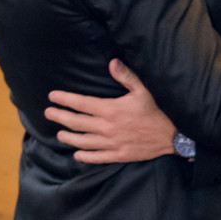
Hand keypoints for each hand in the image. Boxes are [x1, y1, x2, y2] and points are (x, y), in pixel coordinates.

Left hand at [44, 59, 176, 163]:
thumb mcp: (143, 90)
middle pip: (76, 123)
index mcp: (111, 109)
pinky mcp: (118, 155)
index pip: (81, 103)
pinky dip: (84, 156)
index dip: (64, 99)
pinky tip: (77, 154)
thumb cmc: (157, 111)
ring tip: (60, 134)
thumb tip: (112, 62)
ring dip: (68, 138)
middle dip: (59, 117)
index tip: (52, 96)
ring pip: (82, 141)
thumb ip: (126, 76)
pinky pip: (96, 157)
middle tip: (48, 114)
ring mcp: (111, 143)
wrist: (172, 135)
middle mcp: (107, 127)